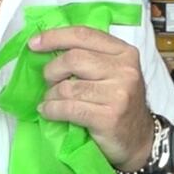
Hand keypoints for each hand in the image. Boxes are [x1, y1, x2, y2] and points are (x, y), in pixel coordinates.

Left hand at [31, 26, 153, 170]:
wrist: (139, 138)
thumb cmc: (119, 102)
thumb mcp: (114, 72)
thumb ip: (91, 56)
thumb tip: (48, 47)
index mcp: (125, 52)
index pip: (84, 35)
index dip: (55, 37)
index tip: (34, 43)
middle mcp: (125, 70)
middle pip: (73, 59)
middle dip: (52, 70)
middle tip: (49, 82)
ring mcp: (118, 94)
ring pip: (67, 87)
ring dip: (51, 95)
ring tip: (51, 100)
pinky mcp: (108, 117)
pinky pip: (68, 108)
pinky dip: (51, 110)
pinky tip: (48, 111)